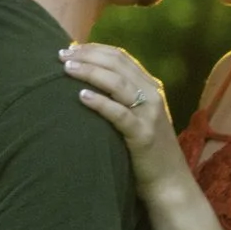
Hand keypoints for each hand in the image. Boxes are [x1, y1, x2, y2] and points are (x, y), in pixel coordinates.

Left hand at [63, 42, 191, 195]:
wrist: (169, 182)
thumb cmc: (147, 149)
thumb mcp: (138, 116)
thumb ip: (122, 97)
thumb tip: (89, 81)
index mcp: (150, 86)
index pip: (121, 57)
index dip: (94, 48)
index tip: (70, 48)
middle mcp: (152, 95)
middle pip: (117, 64)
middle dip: (87, 56)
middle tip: (61, 55)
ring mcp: (149, 114)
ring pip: (117, 83)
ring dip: (90, 72)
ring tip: (67, 69)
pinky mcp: (142, 135)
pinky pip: (119, 114)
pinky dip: (100, 102)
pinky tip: (81, 97)